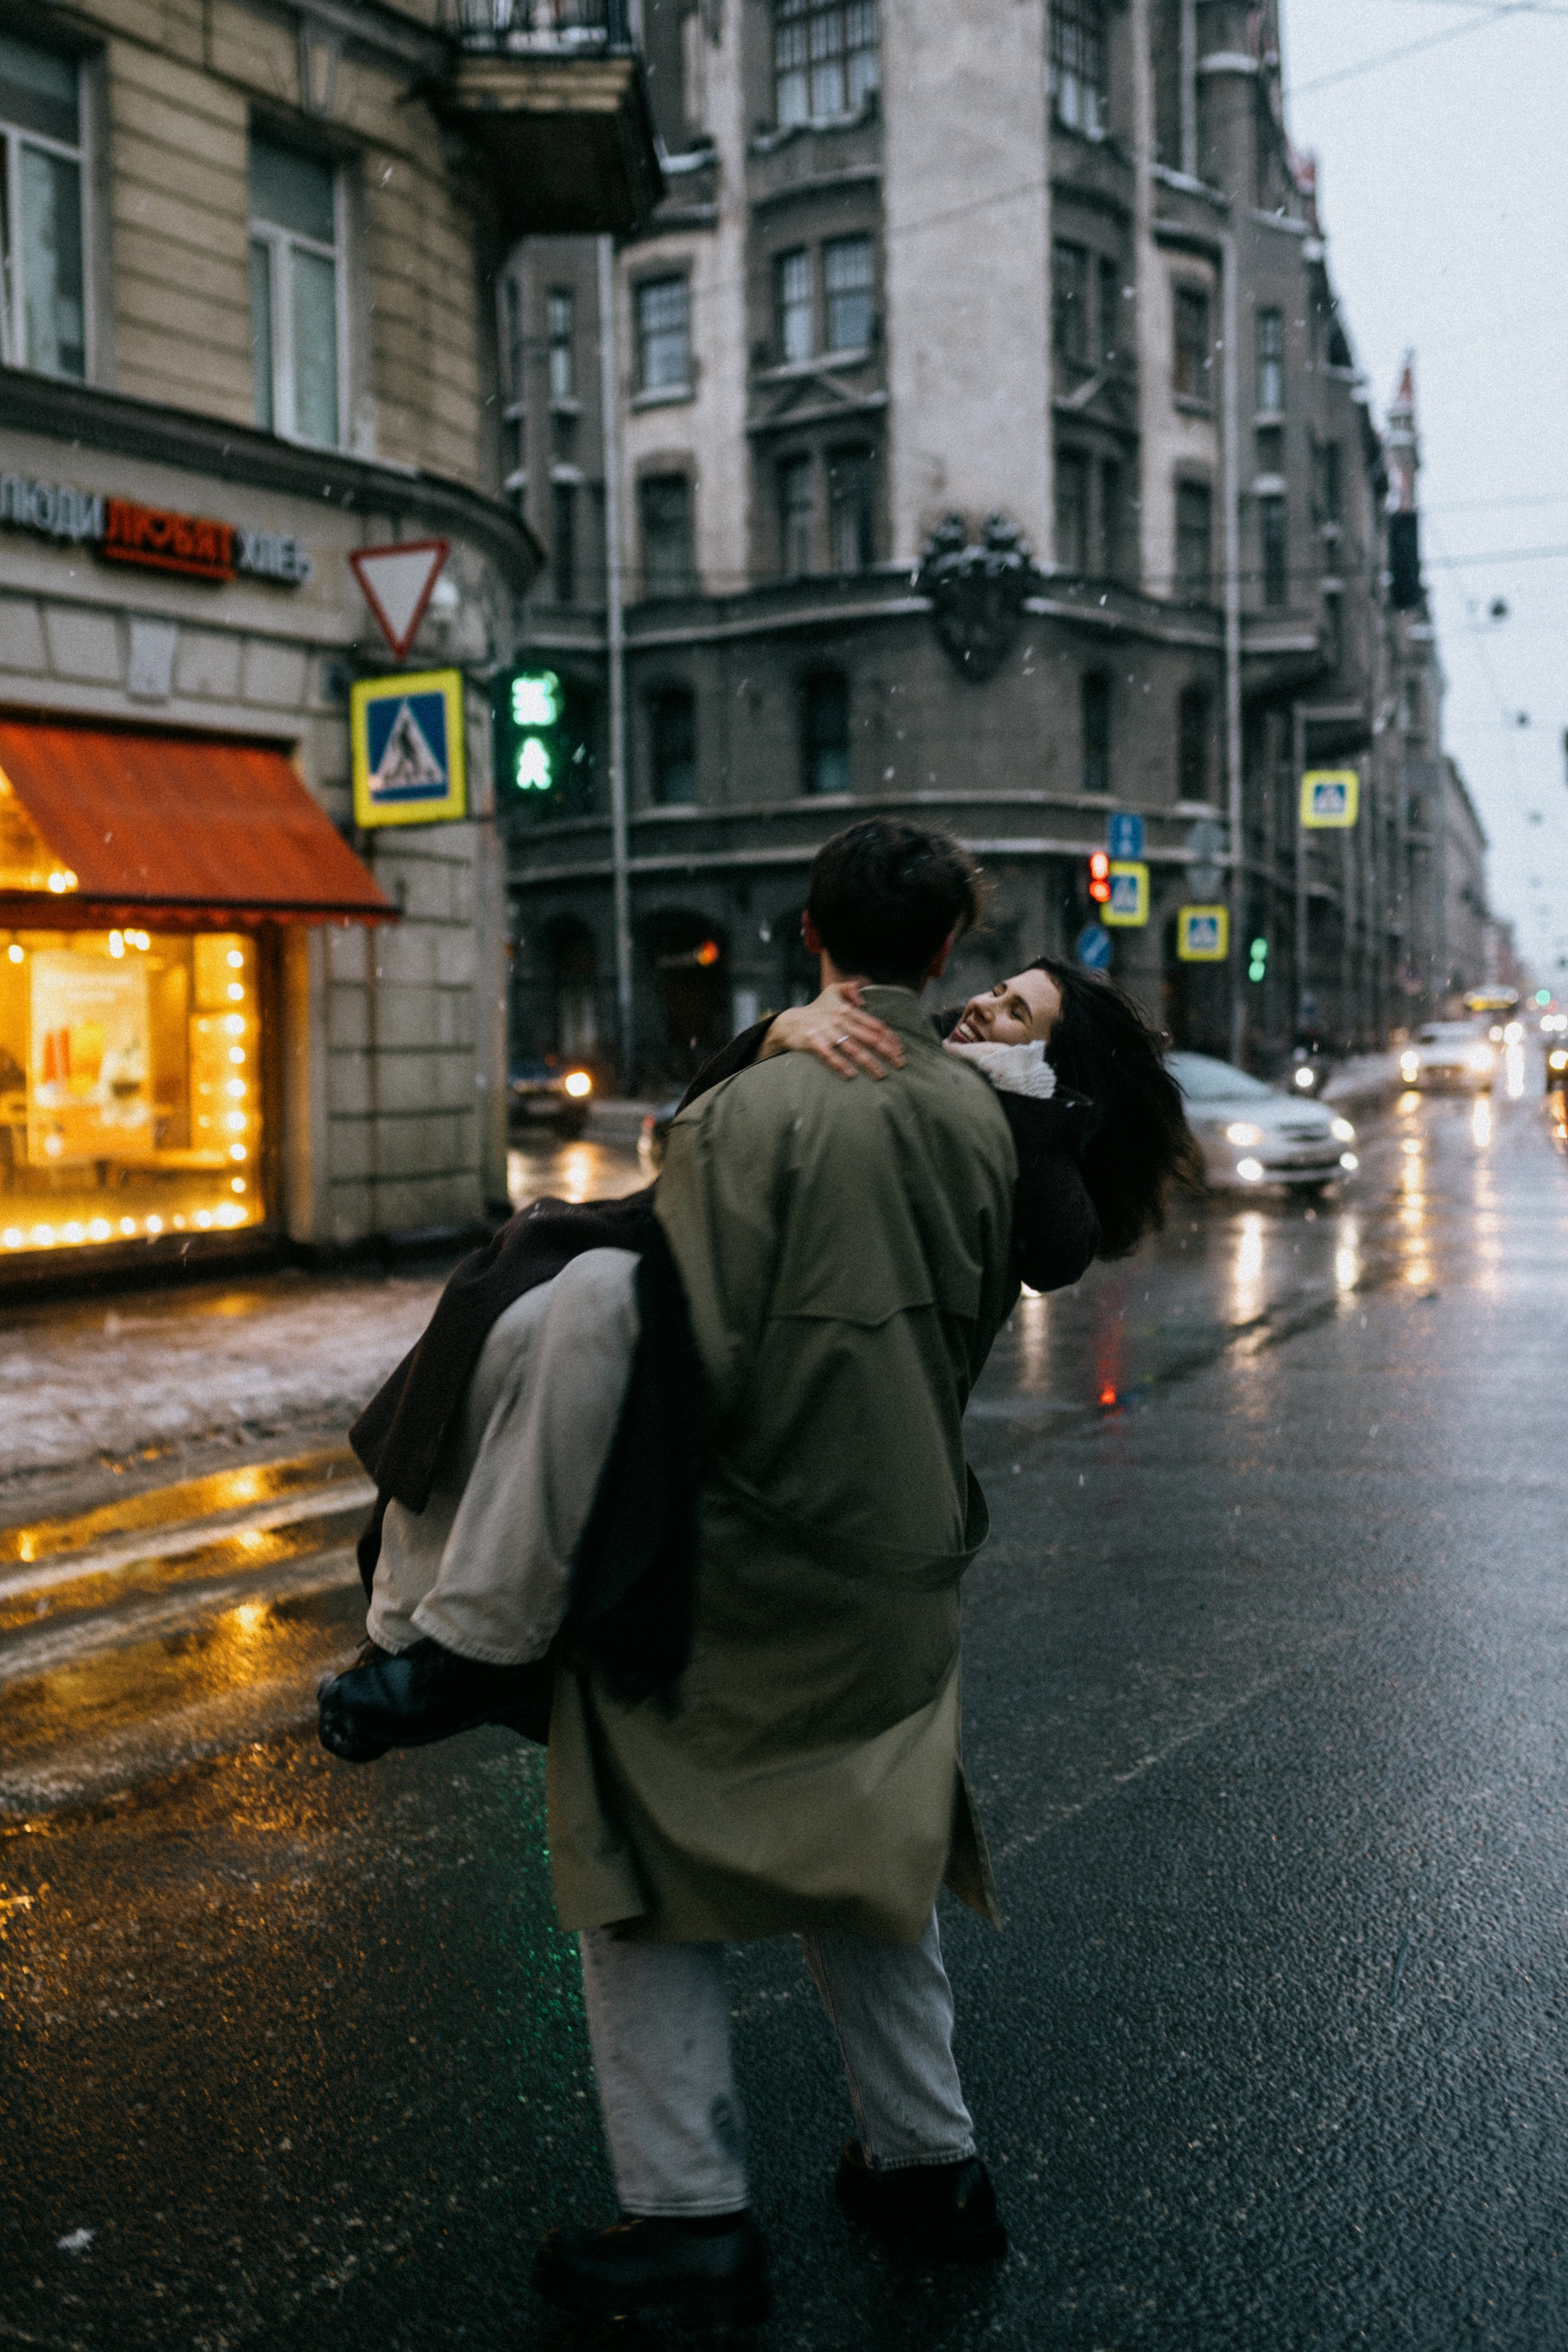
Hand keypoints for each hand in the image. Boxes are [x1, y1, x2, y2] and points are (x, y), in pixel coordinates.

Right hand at [757, 982, 905, 1080]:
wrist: (789, 1022)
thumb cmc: (817, 1010)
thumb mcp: (832, 991)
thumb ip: (850, 988)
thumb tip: (863, 998)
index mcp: (847, 1010)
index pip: (874, 1024)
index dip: (889, 1037)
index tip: (901, 1050)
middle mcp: (839, 1020)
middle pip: (868, 1037)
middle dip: (886, 1051)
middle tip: (900, 1064)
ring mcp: (826, 1031)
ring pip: (852, 1048)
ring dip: (868, 1062)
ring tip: (881, 1074)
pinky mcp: (813, 1042)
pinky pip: (829, 1055)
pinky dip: (840, 1064)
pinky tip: (851, 1075)